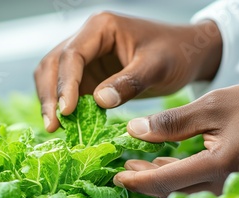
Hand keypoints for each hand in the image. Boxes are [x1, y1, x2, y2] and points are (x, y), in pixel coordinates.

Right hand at [34, 12, 221, 131]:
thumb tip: (99, 101)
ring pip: (54, 77)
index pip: (72, 55)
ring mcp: (87, 57)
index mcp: (101, 27)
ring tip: (55, 128)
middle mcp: (87, 39)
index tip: (67, 111)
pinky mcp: (90, 75)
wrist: (188, 55)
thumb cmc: (177, 53)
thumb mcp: (157, 66)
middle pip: (53, 65)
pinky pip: (69, 91)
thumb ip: (129, 82)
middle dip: (50, 95)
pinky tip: (69, 126)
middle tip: (52, 126)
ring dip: (52, 102)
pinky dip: (65, 108)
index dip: (65, 84)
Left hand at [113, 84, 238, 197]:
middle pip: (172, 189)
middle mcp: (224, 186)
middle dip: (145, 178)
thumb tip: (135, 130)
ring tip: (141, 162)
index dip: (137, 179)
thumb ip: (173, 121)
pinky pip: (202, 187)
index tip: (118, 174)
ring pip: (186, 189)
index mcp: (217, 166)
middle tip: (125, 166)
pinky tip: (171, 163)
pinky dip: (182, 176)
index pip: (164, 181)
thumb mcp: (216, 105)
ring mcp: (234, 190)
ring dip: (162, 177)